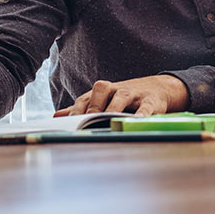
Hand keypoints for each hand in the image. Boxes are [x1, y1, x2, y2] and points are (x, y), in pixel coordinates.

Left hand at [55, 75, 188, 116]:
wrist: (157, 88)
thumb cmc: (124, 98)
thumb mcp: (102, 101)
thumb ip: (82, 109)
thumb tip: (57, 115)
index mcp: (101, 92)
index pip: (84, 98)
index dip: (75, 110)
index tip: (68, 124)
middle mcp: (115, 89)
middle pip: (101, 90)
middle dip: (93, 106)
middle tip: (87, 120)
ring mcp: (133, 94)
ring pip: (122, 96)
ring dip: (114, 108)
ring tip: (109, 120)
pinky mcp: (151, 101)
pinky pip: (146, 107)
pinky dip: (142, 114)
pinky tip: (137, 121)